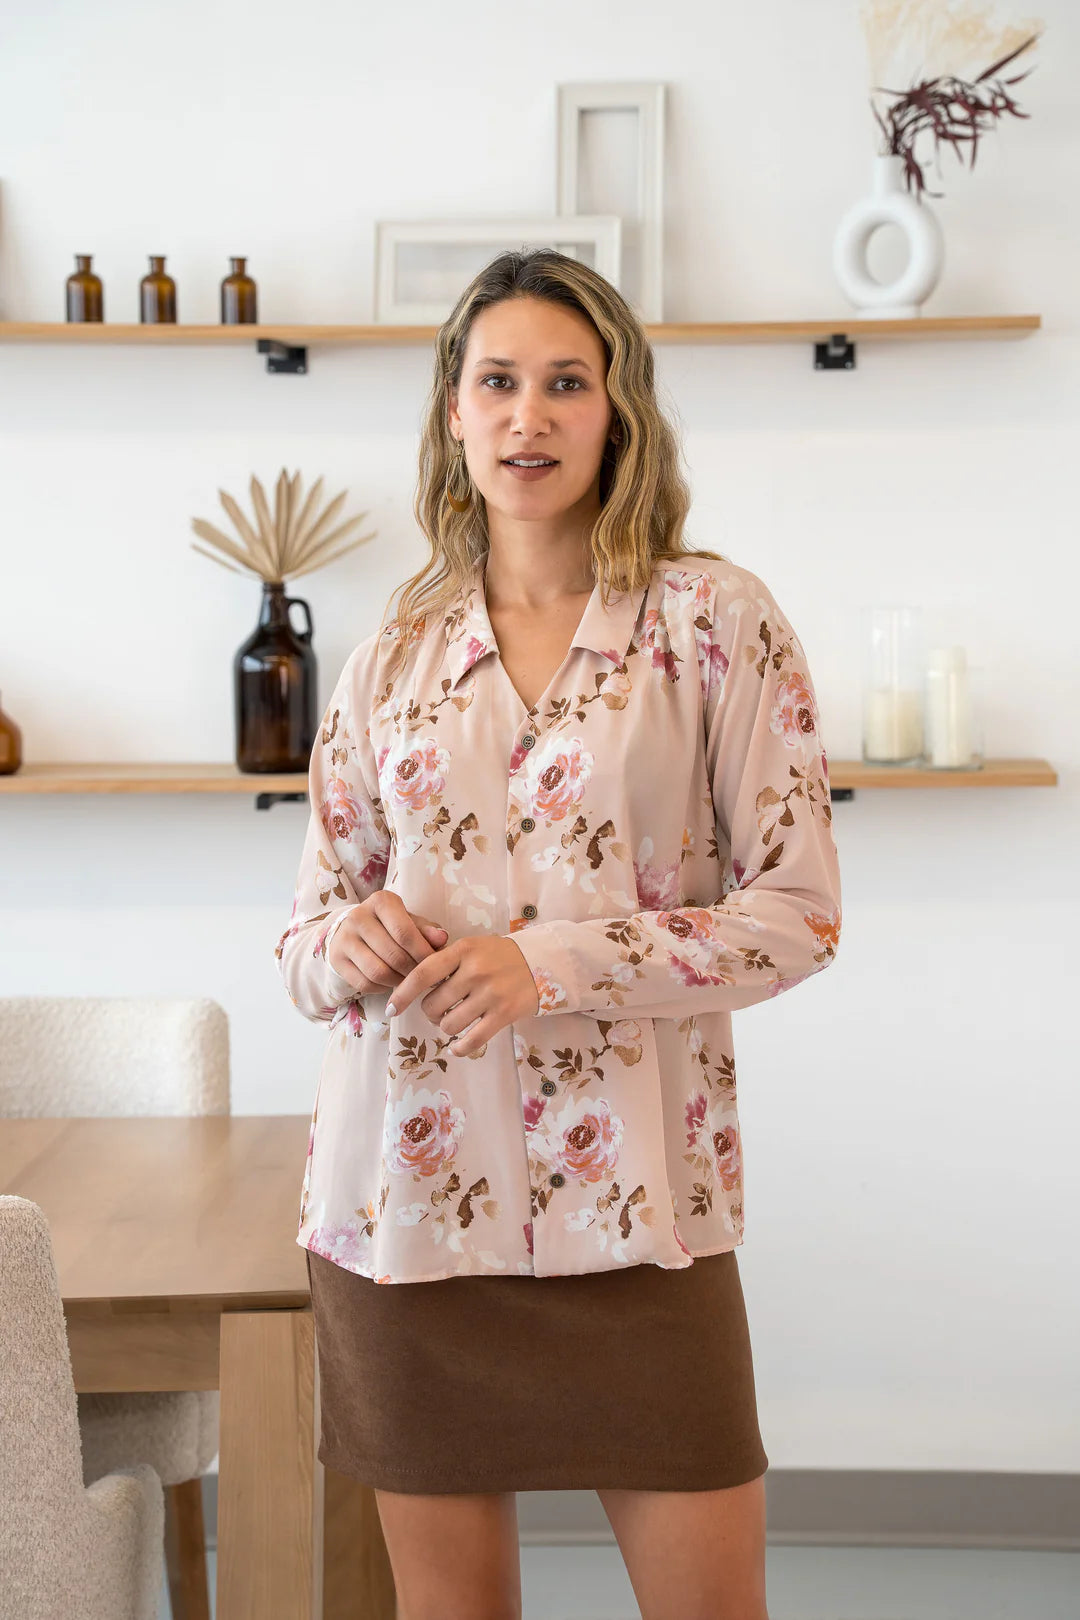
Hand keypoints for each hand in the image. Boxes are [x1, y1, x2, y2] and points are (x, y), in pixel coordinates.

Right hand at [327, 891, 447, 995]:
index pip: (405, 932)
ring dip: (398, 982)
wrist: (353, 931)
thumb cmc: (390, 926)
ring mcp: (344, 938)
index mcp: (381, 901)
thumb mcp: (410, 922)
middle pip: (393, 955)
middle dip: (413, 971)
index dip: (423, 953)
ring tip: (408, 981)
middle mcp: (358, 916)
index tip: (435, 965)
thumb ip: (427, 930)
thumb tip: (443, 938)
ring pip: (378, 972)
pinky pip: (364, 983)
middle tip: (424, 977)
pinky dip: (382, 988)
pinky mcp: (336, 958)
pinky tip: (390, 982)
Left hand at [386, 934, 540, 1056]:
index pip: (423, 974)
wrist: (542, 963)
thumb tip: (409, 985)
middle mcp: (475, 971)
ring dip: (445, 1027)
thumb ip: (444, 962)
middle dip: (430, 1012)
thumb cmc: (498, 956)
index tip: (390, 1009)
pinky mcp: (504, 1014)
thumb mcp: (471, 948)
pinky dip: (459, 1047)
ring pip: (449, 1024)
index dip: (402, 994)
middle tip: (438, 1009)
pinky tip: (457, 1046)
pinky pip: (472, 1040)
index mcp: (463, 950)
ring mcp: (491, 994)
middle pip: (433, 1004)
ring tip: (453, 1020)